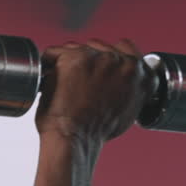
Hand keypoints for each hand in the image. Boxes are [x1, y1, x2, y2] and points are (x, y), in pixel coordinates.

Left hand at [34, 38, 153, 144]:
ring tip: (62, 85)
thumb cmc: (96, 131)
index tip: (95, 69)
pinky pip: (53, 53)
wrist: (75, 139)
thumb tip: (122, 79)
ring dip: (67, 62)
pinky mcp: (74, 58)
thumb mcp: (127, 109)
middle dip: (85, 60)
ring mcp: (98, 57)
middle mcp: (121, 61)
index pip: (124, 47)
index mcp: (139, 72)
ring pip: (75, 48)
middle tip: (76, 83)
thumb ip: (129, 87)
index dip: (106, 57)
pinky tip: (48, 81)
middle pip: (97, 46)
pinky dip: (47, 64)